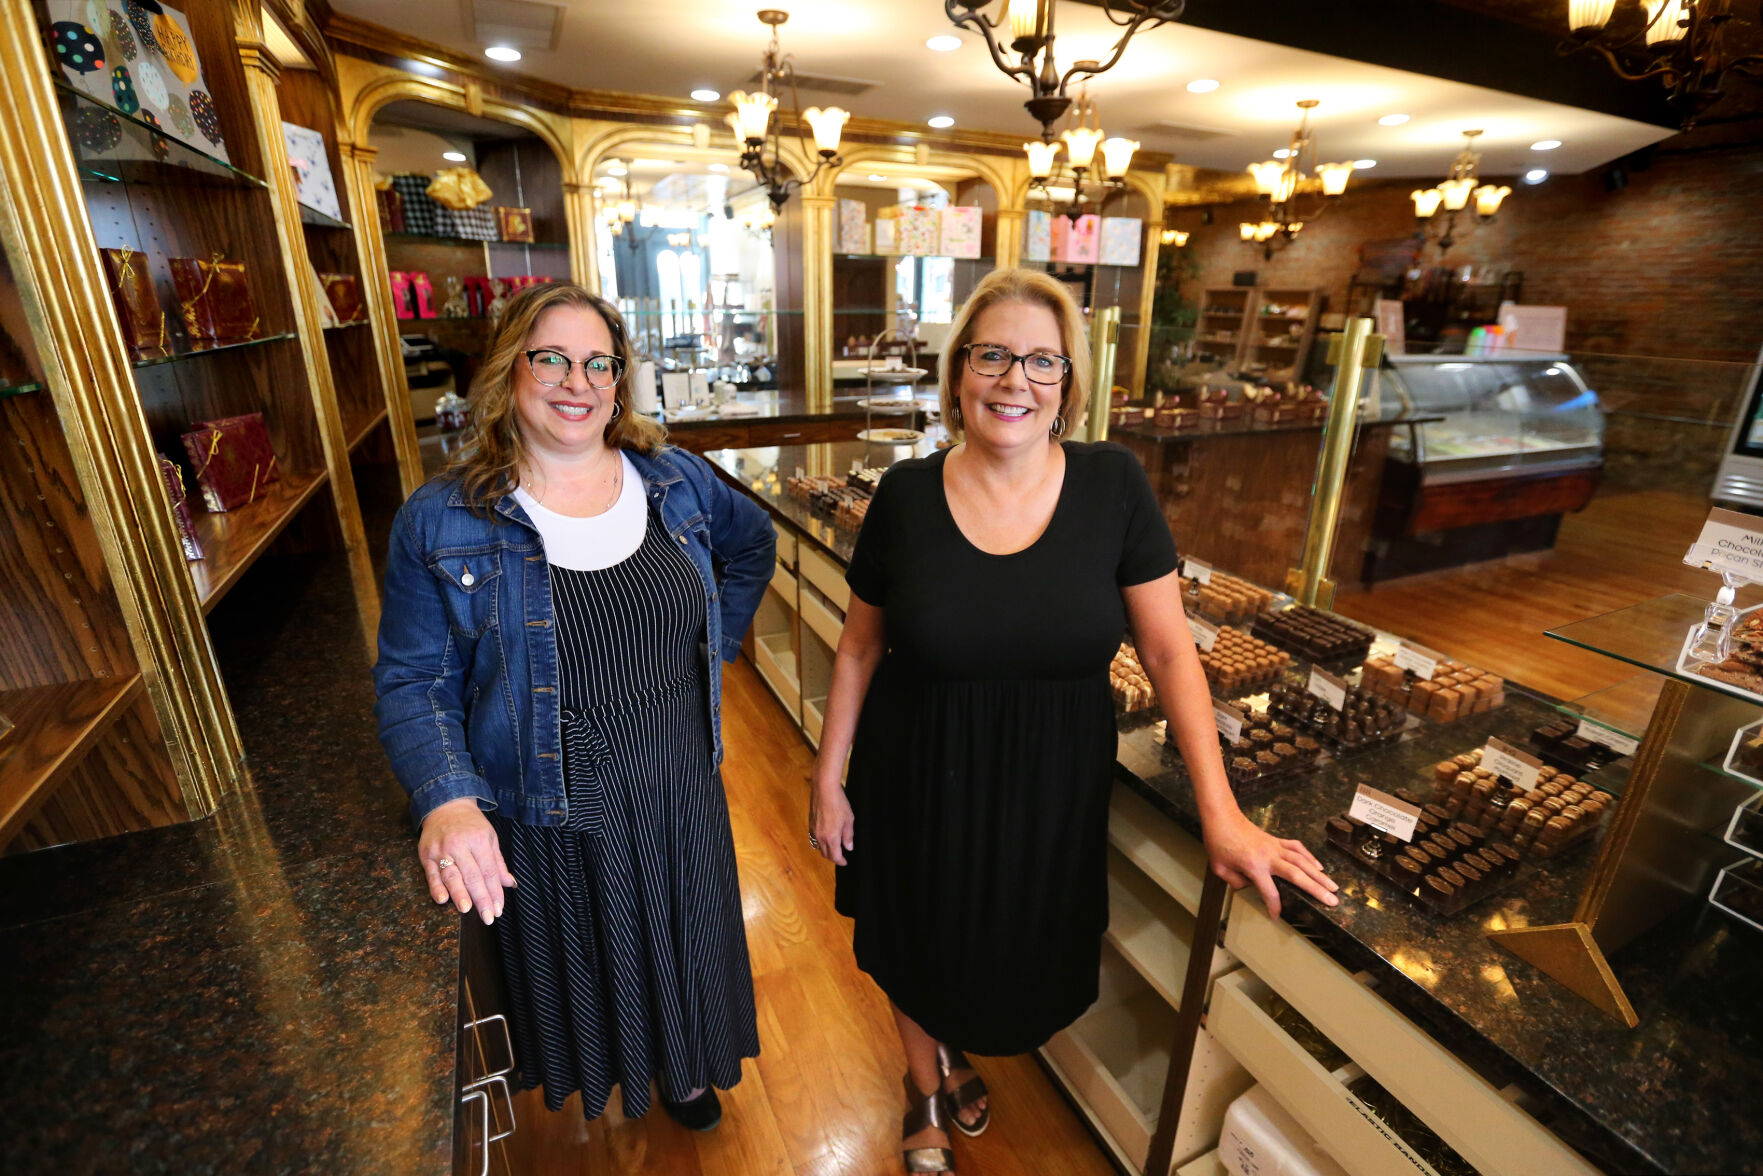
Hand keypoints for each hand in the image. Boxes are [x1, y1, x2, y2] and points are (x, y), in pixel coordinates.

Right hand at [418, 797, 516, 924]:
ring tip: (466, 909)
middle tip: (487, 918)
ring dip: (459, 894)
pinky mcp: (426, 855)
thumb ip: (498, 862)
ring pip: (452, 876)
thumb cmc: (471, 824)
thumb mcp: (490, 837)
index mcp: (479, 840)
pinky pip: (432, 874)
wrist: (445, 805)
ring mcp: (442, 850)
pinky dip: (436, 887)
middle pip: (472, 876)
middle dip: (481, 898)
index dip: (495, 892)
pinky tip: (442, 899)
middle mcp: (460, 845)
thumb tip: (510, 884)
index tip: (498, 910)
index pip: (489, 871)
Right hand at [809, 777, 854, 866]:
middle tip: (841, 856)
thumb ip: (848, 836)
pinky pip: (814, 838)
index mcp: (831, 838)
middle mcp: (820, 837)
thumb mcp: (849, 820)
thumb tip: (849, 847)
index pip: (835, 856)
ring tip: (834, 848)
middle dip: (833, 857)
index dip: (841, 861)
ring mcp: (814, 830)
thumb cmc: (838, 803)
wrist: (824, 789)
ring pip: (818, 846)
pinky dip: (820, 842)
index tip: (845, 862)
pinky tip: (826, 837)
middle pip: (825, 854)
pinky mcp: (811, 823)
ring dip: (826, 850)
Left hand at [1204, 811, 1337, 918]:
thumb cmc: (1218, 842)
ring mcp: (1275, 847)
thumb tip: (1251, 888)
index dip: (1274, 906)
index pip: (1269, 891)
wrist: (1222, 817)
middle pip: (1297, 875)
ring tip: (1334, 887)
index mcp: (1254, 866)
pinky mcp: (1276, 840)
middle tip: (1332, 901)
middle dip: (1316, 889)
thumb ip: (1237, 882)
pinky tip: (1319, 867)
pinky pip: (1297, 848)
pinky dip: (1310, 857)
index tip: (1275, 916)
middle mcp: (1269, 856)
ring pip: (1302, 861)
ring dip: (1319, 875)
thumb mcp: (1220, 868)